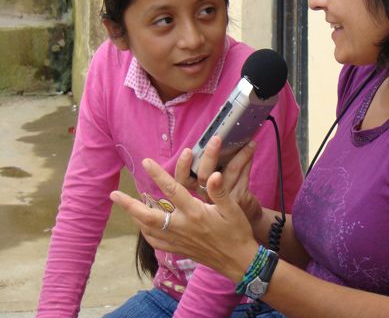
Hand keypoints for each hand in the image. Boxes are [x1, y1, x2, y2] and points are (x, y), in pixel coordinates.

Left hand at [110, 158, 257, 281]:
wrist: (239, 261)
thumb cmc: (237, 232)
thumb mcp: (233, 209)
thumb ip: (219, 191)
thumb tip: (212, 173)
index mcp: (195, 213)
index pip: (172, 189)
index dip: (158, 175)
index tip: (146, 162)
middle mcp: (182, 226)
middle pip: (148, 215)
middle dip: (129, 205)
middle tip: (114, 195)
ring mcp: (179, 240)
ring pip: (148, 230)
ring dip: (135, 218)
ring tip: (126, 207)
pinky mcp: (180, 249)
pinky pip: (156, 242)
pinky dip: (146, 233)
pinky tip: (144, 228)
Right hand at [174, 139, 262, 223]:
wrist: (244, 223)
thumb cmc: (223, 202)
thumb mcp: (211, 189)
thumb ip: (208, 169)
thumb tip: (208, 143)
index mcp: (196, 193)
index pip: (183, 180)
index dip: (183, 167)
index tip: (188, 151)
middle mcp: (208, 197)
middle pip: (205, 175)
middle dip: (210, 156)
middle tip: (216, 139)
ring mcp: (225, 199)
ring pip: (230, 171)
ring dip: (239, 154)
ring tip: (246, 141)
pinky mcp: (240, 198)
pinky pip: (244, 175)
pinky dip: (247, 159)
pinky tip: (251, 148)